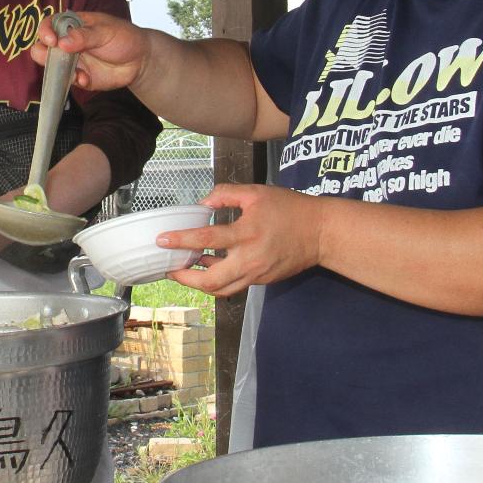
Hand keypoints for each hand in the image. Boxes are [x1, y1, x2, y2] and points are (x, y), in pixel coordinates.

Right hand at [33, 10, 151, 92]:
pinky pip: (68, 81)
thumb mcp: (106, 31)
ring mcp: (72, 61)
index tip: (51, 40)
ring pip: (52, 67)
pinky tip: (86, 79)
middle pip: (43, 47)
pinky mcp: (79, 77)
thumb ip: (84, 36)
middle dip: (43, 54)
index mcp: (73, 25)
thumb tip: (62, 42)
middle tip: (57, 58)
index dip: (45, 31)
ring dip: (58, 71)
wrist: (140, 60)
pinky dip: (74, 81)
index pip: (50, 24)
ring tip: (76, 72)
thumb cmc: (124, 37)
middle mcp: (68, 43)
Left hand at [159, 184, 325, 296]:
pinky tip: (209, 266)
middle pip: (210, 281)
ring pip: (221, 289)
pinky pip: (234, 285)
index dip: (181, 240)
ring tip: (186, 271)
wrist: (320, 233)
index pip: (206, 240)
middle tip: (170, 269)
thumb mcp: (256, 193)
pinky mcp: (262, 280)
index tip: (162, 240)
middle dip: (185, 279)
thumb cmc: (289, 209)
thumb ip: (226, 195)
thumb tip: (202, 204)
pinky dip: (218, 280)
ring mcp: (256, 274)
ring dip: (200, 283)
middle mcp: (250, 259)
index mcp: (247, 233)